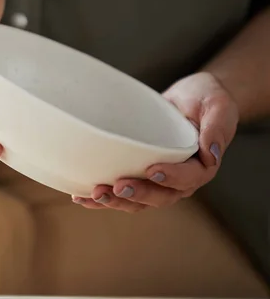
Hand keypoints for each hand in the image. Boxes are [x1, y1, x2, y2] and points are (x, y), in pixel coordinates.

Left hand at [73, 72, 238, 212]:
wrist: (192, 98)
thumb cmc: (206, 99)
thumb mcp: (218, 105)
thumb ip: (216, 127)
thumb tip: (212, 154)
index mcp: (201, 166)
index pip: (187, 178)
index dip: (170, 177)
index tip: (152, 170)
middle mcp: (180, 180)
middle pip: (159, 196)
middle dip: (137, 194)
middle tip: (116, 187)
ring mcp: (158, 181)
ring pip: (138, 201)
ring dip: (116, 201)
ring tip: (94, 195)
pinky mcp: (139, 175)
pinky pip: (122, 192)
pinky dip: (102, 198)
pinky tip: (80, 196)